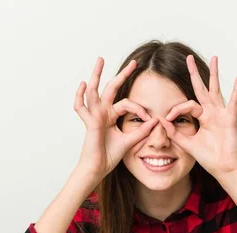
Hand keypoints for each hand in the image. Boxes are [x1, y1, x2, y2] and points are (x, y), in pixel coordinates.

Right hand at [74, 57, 158, 179]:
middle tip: (134, 62)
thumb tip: (156, 120)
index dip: (140, 109)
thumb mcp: (130, 141)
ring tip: (100, 60)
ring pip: (94, 90)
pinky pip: (81, 107)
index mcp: (111, 116)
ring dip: (97, 75)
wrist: (98, 168)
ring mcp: (94, 115)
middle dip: (122, 74)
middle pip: (112, 88)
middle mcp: (102, 112)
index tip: (150, 118)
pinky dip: (80, 95)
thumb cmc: (109, 156)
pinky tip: (83, 84)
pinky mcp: (89, 122)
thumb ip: (142, 130)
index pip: (127, 103)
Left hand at [162, 55, 236, 179]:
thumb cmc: (210, 158)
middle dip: (194, 74)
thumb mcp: (188, 144)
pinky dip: (236, 91)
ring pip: (216, 90)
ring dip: (214, 74)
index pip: (187, 105)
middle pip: (202, 89)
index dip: (176, 109)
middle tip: (188, 58)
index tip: (168, 118)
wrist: (224, 169)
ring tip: (214, 58)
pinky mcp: (230, 120)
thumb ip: (175, 133)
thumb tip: (161, 120)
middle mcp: (211, 113)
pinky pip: (233, 103)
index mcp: (202, 118)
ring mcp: (221, 115)